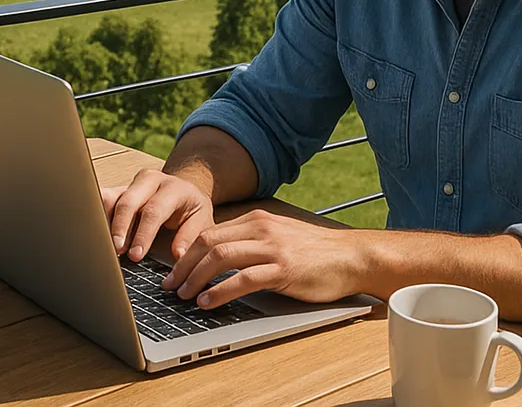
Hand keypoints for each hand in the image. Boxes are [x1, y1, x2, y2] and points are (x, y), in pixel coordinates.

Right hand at [101, 168, 215, 262]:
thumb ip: (190, 237)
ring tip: (102, 245)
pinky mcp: (119, 189)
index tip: (135, 255)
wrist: (184, 191)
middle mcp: (150, 180)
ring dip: (105, 223)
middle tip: (116, 250)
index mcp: (173, 188)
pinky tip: (94, 233)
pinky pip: (103, 199)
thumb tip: (177, 255)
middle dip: (119, 228)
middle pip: (128, 202)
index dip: (143, 234)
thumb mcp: (201, 221)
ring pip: (111, 199)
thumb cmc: (192, 210)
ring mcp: (132, 183)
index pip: (154, 210)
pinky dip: (96, 215)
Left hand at [161, 209, 363, 309]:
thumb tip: (219, 260)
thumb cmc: (316, 253)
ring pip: (220, 257)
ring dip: (196, 278)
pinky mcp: (283, 269)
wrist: (352, 256)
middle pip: (209, 242)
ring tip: (184, 295)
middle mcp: (261, 229)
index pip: (210, 233)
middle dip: (183, 265)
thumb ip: (252, 243)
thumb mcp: (279, 238)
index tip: (173, 271)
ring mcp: (273, 248)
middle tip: (170, 285)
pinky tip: (208, 302)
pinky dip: (220, 291)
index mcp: (257, 220)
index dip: (186, 253)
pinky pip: (243, 278)